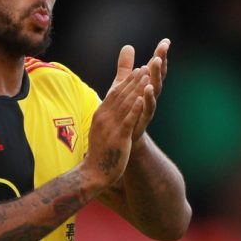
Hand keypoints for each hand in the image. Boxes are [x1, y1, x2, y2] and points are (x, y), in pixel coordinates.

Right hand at [81, 65, 148, 189]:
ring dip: (136, 89)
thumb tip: (111, 104)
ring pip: (126, 104)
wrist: (93, 173)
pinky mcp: (118, 138)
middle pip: (121, 95)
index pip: (115, 93)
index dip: (127, 81)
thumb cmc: (100, 152)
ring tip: (147, 77)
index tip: (139, 70)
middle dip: (134, 80)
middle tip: (146, 67)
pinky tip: (141, 99)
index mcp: (100, 114)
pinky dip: (134, 109)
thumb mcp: (101, 129)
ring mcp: (111, 127)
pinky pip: (127, 121)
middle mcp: (104, 118)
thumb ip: (108, 114)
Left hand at [110, 38, 169, 141]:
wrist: (124, 135)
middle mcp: (150, 94)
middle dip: (160, 63)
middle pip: (158, 76)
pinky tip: (147, 89)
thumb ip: (126, 67)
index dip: (160, 55)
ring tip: (155, 64)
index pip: (155, 67)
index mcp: (147, 84)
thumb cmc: (125, 107)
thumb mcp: (123, 84)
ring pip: (155, 90)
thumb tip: (128, 46)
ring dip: (156, 76)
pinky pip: (147, 107)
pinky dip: (148, 98)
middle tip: (161, 51)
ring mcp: (148, 106)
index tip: (166, 42)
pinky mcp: (143, 118)